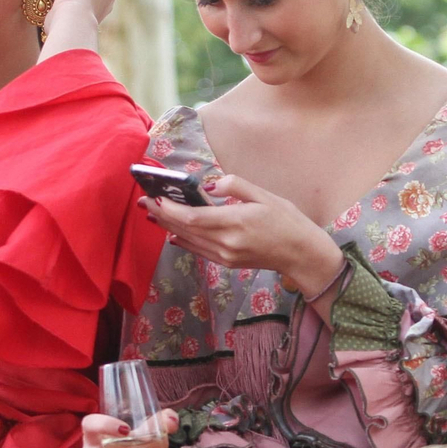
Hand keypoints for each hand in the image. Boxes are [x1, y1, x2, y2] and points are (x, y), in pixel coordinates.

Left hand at [144, 174, 345, 298]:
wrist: (301, 253)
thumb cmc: (287, 220)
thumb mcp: (264, 195)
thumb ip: (235, 186)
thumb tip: (209, 185)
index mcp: (235, 223)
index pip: (193, 217)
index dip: (170, 209)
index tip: (155, 197)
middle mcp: (226, 243)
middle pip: (185, 229)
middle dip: (162, 215)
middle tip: (144, 201)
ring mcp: (225, 256)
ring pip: (188, 240)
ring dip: (168, 227)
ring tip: (152, 214)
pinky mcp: (227, 262)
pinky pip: (198, 250)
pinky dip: (183, 240)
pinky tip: (171, 232)